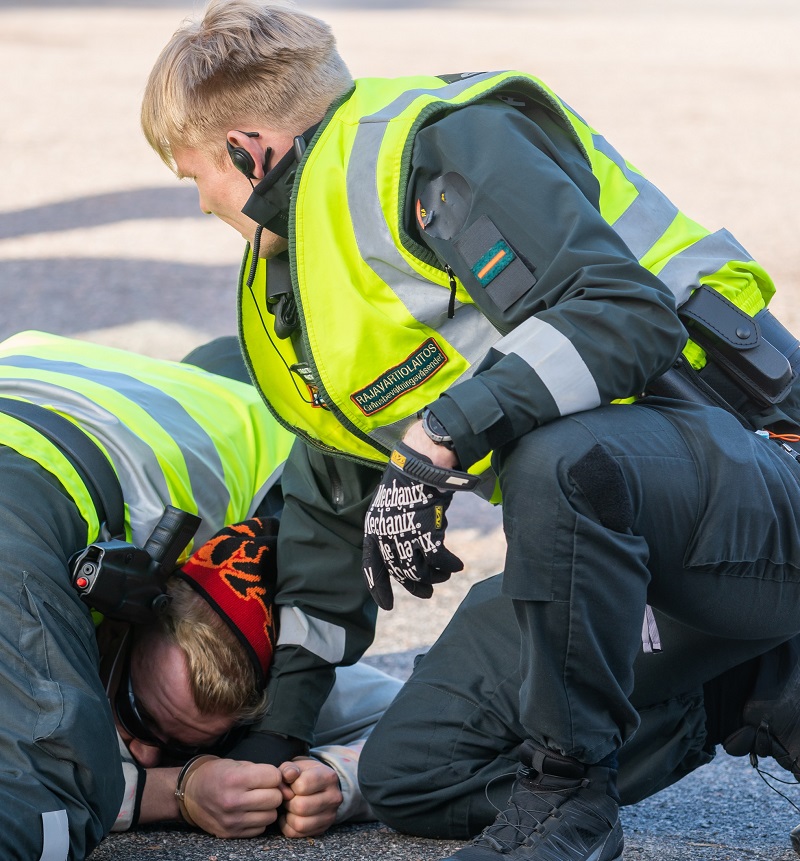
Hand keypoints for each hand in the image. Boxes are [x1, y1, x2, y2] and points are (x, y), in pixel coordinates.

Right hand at [181, 758, 284, 837]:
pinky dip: (259, 820)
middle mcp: (233, 801)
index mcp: (235, 779)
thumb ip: (263, 773)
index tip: (266, 775)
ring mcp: (232, 820)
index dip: (273, 774)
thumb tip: (288, 787)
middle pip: (275, 798)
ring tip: (256, 800)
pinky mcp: (231, 833)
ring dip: (267, 807)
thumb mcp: (238, 764)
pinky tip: (249, 811)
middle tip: (263, 788)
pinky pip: (260, 829)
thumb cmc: (218, 774)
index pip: (274, 777)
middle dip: (273, 791)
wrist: (191, 794)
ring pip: (270, 816)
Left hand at [278, 758, 342, 836]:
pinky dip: (288, 826)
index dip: (290, 785)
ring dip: (288, 816)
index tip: (290, 784)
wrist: (321, 784)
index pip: (302, 785)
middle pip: (301, 807)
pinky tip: (289, 816)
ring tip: (289, 806)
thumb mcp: (297, 765)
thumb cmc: (305, 774)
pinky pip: (298, 834)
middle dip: (289, 802)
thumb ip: (288, 769)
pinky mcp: (323, 828)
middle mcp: (334, 797)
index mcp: (329, 777)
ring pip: (300, 824)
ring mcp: (330, 815)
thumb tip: (287, 777)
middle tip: (288, 797)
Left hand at [362, 441, 464, 609]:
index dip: (379, 588)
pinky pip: (438, 559)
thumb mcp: (389, 510)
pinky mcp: (426, 531)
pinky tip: (457, 566)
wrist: (421, 463)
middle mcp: (385, 534)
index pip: (372, 567)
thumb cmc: (408, 484)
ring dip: (434, 575)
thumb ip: (392, 534)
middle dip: (415, 586)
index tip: (387, 606)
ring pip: (420, 569)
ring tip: (444, 574)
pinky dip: (449, 565)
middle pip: (400, 571)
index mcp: (372, 529)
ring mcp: (405, 533)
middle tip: (427, 594)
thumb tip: (404, 562)